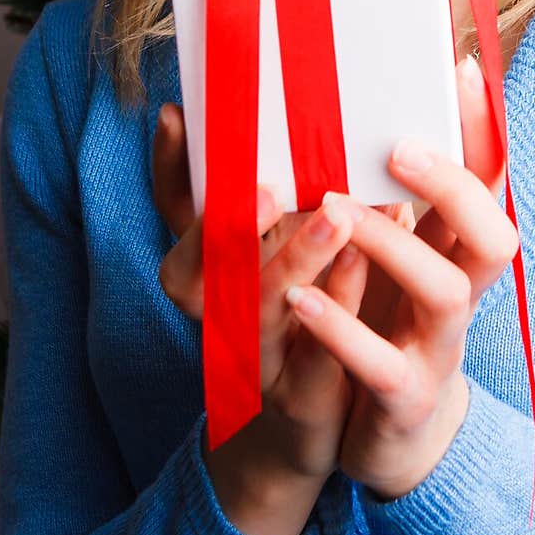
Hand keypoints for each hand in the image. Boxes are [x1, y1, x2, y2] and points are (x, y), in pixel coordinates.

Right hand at [152, 103, 368, 482]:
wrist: (295, 424)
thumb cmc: (276, 310)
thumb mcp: (244, 249)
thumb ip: (225, 190)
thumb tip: (186, 109)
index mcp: (202, 275)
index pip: (169, 217)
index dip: (171, 177)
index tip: (186, 124)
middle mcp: (218, 315)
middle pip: (204, 274)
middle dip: (231, 228)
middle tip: (269, 186)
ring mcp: (258, 361)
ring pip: (261, 315)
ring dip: (295, 263)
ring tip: (336, 215)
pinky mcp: (302, 399)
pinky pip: (316, 360)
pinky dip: (339, 312)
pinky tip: (364, 264)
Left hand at [282, 54, 515, 499]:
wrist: (387, 437)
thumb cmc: (382, 323)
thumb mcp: (391, 255)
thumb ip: (383, 196)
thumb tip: (356, 113)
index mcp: (454, 251)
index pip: (490, 181)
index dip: (483, 129)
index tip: (462, 68)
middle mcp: (459, 293)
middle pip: (493, 233)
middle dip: (453, 185)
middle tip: (397, 148)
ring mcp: (437, 348)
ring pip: (445, 292)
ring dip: (393, 246)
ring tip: (336, 210)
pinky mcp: (402, 399)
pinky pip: (381, 366)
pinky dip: (341, 332)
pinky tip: (300, 299)